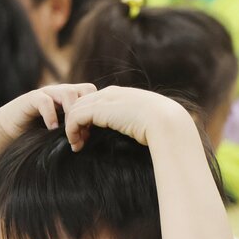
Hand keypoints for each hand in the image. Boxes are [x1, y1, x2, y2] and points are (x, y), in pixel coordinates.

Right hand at [0, 83, 95, 141]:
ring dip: (72, 114)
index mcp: (72, 99)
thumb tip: (100, 144)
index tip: (91, 135)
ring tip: (69, 133)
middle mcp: (61, 92)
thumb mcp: (64, 133)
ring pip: (68, 93)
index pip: (93, 95)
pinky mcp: (31, 99)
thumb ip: (79, 133)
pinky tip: (52, 129)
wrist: (10, 131)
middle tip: (83, 133)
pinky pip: (44, 101)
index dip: (95, 113)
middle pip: (85, 89)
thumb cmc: (40, 135)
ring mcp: (47, 93)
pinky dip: (51, 115)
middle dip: (87, 111)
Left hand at [63, 85, 194, 149]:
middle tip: (78, 141)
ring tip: (76, 145)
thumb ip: (138, 124)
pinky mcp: (99, 109)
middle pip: (83, 102)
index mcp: (125, 95)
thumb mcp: (149, 123)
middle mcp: (113, 93)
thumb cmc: (164, 128)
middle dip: (76, 121)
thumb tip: (140, 137)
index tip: (89, 136)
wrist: (167, 123)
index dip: (89, 117)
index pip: (97, 100)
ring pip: (76, 109)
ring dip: (72, 128)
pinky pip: (75, 117)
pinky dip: (71, 131)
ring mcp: (105, 99)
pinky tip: (77, 145)